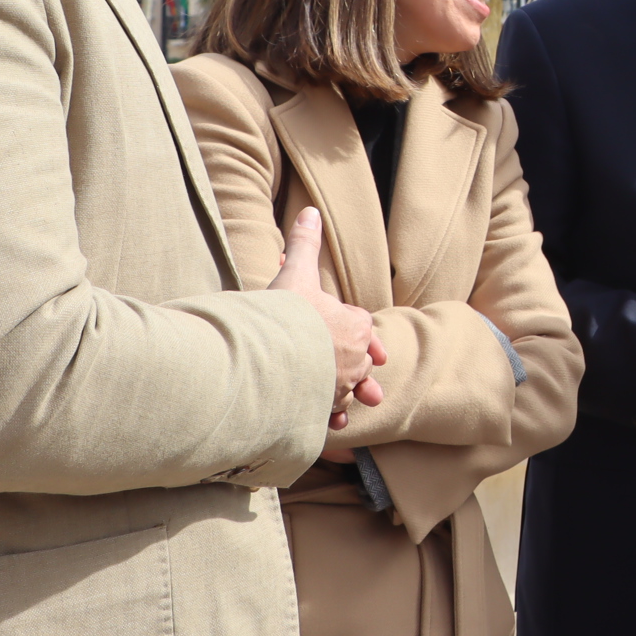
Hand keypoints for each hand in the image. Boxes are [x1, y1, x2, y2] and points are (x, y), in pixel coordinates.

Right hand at [270, 206, 385, 429]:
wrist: (273, 354)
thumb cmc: (287, 313)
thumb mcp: (296, 272)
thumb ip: (304, 244)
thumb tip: (309, 211)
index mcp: (355, 326)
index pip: (362, 326)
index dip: (355, 327)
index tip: (356, 333)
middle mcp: (355, 359)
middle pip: (361, 362)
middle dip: (359, 365)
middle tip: (361, 373)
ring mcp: (340, 386)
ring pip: (351, 391)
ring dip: (351, 395)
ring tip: (355, 404)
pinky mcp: (323, 408)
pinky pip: (334, 416)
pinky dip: (334, 419)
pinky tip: (333, 423)